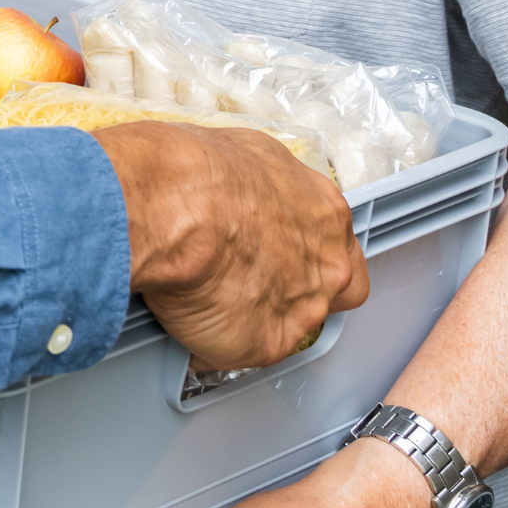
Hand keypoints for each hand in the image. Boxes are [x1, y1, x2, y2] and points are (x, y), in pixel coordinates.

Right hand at [94, 121, 368, 370]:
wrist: (173, 208)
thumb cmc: (195, 173)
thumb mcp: (242, 153)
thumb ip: (259, 187)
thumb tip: (239, 193)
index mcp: (324, 211)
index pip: (333, 242)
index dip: (302, 249)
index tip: (272, 251)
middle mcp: (327, 261)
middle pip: (334, 290)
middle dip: (298, 290)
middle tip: (249, 283)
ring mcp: (304, 306)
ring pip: (291, 327)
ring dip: (254, 319)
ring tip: (208, 304)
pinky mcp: (268, 343)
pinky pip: (243, 354)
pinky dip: (215, 345)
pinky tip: (188, 324)